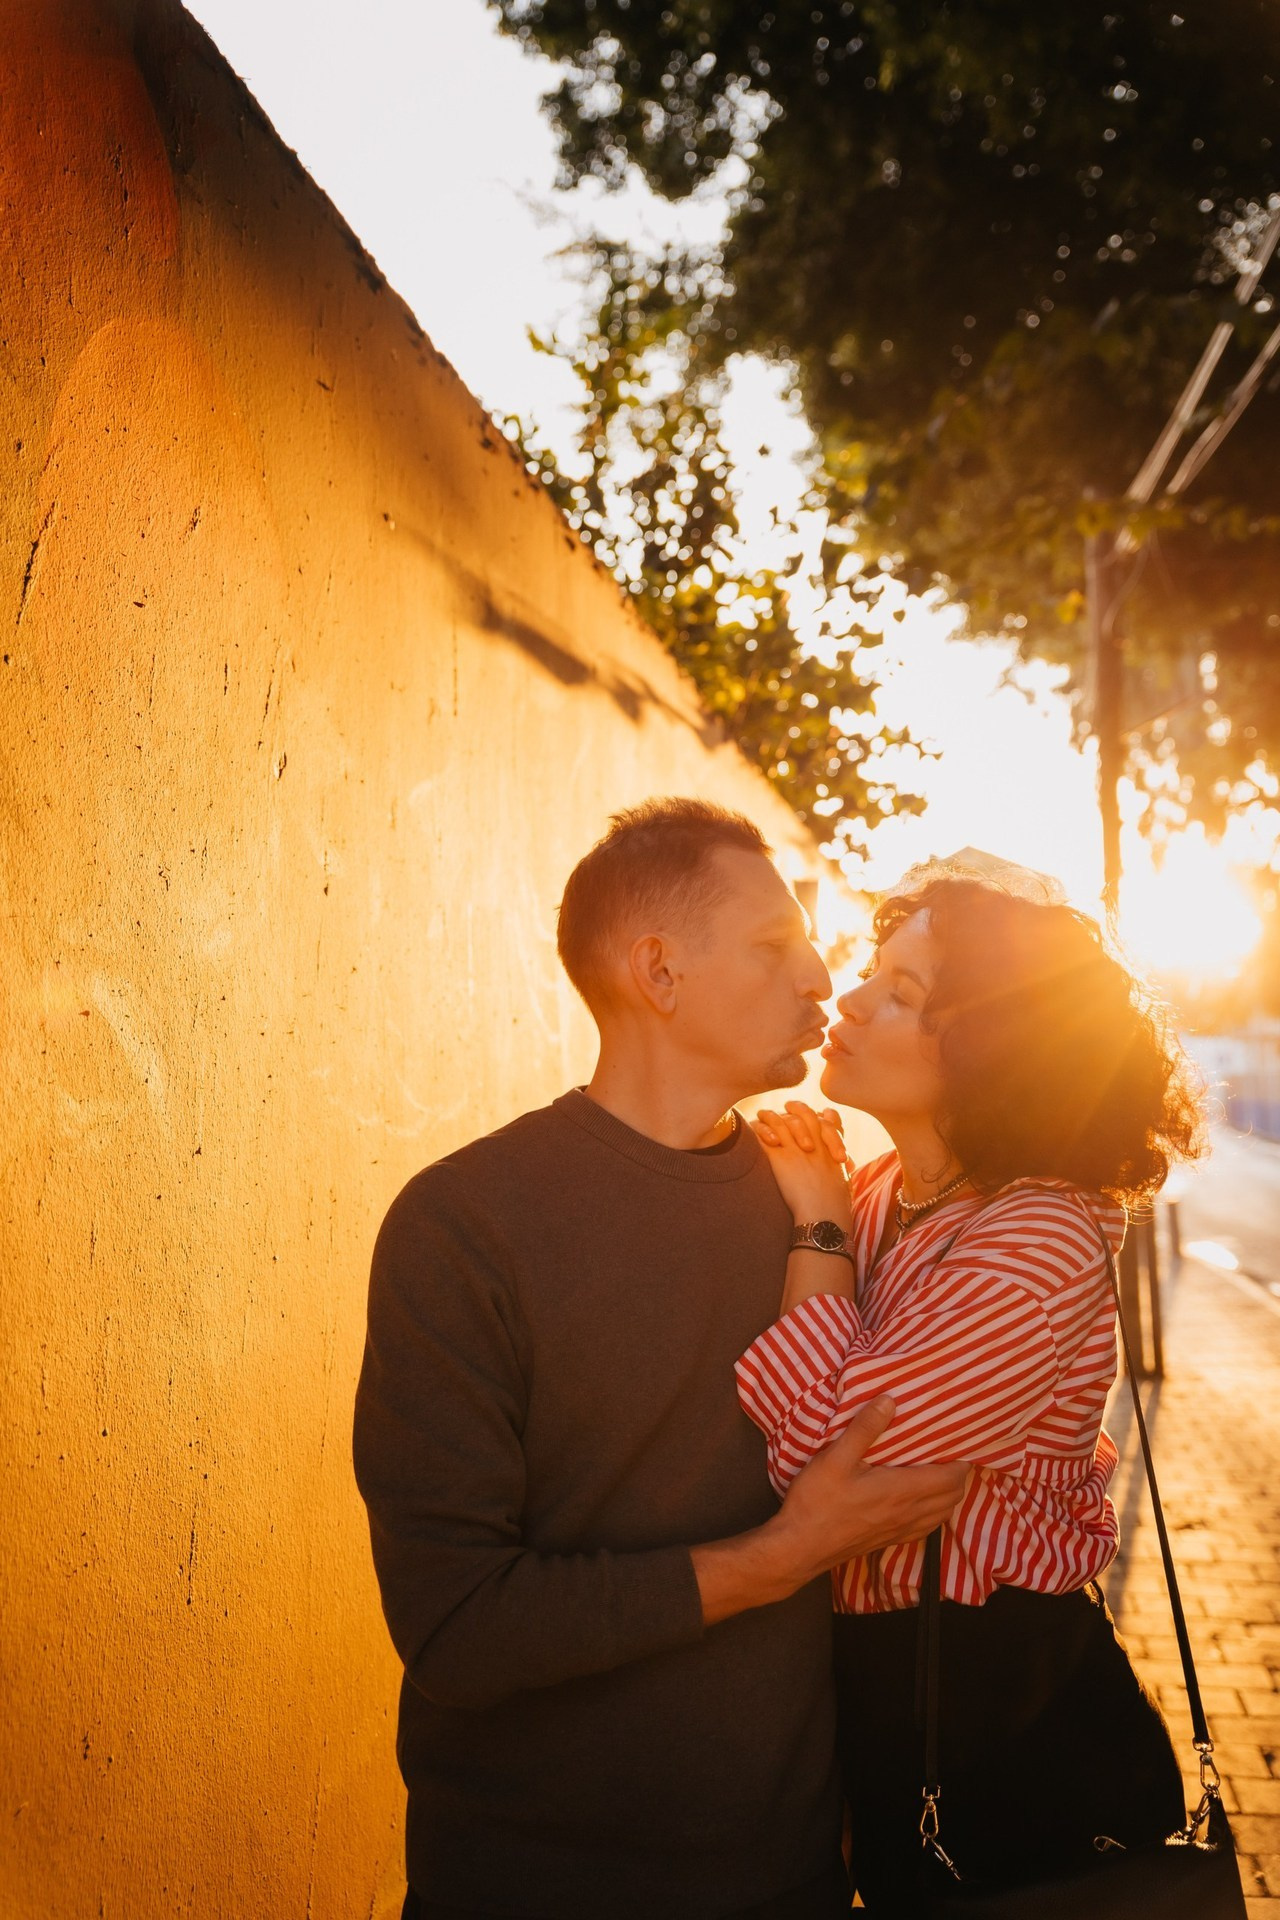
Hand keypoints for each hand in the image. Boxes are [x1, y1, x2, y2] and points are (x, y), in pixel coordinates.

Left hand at [752, 1100, 850, 1222]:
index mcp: (829, 1145)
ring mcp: (795, 1149)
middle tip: (785, 1107)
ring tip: (762, 1117)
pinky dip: (756, 1133)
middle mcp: (814, 1142)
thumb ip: (840, 1162)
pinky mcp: (780, 1160)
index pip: (823, 1116)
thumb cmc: (836, 1203)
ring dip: (769, 1117)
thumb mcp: (843, 1175)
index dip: (815, 1111)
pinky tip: (750, 1134)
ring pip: (779, 1120)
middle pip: (801, 1112)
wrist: (825, 1216)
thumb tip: (845, 1159)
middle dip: (793, 1107)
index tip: (807, 1112)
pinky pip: (763, 1138)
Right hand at [767, 1396, 967, 1585]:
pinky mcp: (890, 1540)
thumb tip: (889, 1401)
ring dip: (948, 1493)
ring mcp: (901, 1530)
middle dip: (958, 1473)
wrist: (799, 1548)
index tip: (958, 1439)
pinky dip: (935, 1511)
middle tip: (947, 1450)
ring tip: (938, 1471)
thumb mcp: (835, 1458)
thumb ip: (864, 1429)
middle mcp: (909, 1513)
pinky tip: (920, 1500)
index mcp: (901, 1491)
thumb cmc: (817, 1502)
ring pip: (943, 1513)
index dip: (961, 1459)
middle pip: (953, 1496)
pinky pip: (927, 1527)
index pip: (950, 1477)